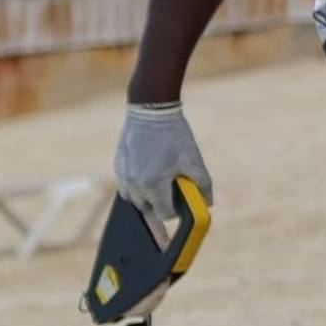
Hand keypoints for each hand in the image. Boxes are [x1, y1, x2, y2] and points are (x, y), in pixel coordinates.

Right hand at [114, 103, 212, 232]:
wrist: (150, 111)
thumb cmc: (174, 135)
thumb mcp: (194, 159)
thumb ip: (202, 184)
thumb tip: (208, 204)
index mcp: (153, 184)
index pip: (163, 214)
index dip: (175, 214)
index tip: (182, 210)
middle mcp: (134, 183)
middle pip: (146, 209)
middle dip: (160, 208)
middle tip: (172, 202)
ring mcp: (123, 175)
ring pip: (134, 199)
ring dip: (147, 199)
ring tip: (161, 190)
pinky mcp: (118, 166)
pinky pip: (126, 186)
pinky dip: (137, 188)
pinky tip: (149, 178)